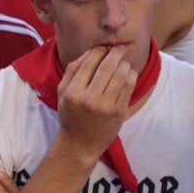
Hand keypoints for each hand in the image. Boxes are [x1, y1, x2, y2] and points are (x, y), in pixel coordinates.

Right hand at [56, 46, 136, 161]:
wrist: (80, 144)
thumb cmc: (71, 115)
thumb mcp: (62, 93)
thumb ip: (72, 71)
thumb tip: (91, 51)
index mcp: (73, 92)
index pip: (89, 62)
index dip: (100, 50)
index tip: (104, 48)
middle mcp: (89, 99)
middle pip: (108, 66)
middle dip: (116, 52)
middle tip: (120, 48)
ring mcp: (106, 106)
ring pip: (121, 74)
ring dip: (125, 63)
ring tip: (124, 62)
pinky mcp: (119, 111)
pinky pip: (129, 86)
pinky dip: (131, 75)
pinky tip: (128, 73)